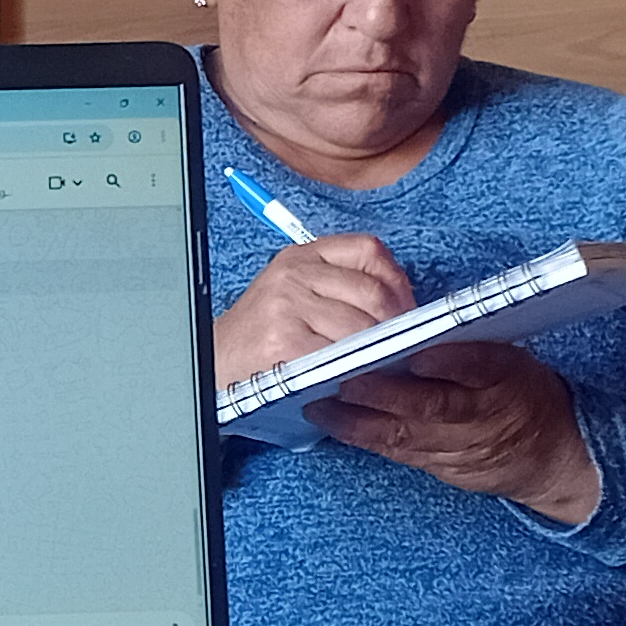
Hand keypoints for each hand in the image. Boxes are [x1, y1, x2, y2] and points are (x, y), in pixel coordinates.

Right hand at [213, 237, 416, 379]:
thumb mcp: (296, 290)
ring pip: (362, 325)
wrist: (219, 361)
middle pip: (372, 291)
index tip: (406, 307)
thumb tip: (404, 304)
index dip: (397, 280)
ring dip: (381, 349)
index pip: (368, 250)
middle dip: (397, 322)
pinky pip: (342, 354)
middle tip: (402, 345)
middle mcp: (294, 274)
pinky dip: (358, 367)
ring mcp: (288, 306)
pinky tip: (357, 375)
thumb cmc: (265, 332)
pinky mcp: (286, 342)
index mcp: (302, 255)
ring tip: (381, 363)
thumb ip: (342, 284)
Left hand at [302, 342, 602, 523]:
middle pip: (431, 406)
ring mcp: (459, 447)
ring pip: (406, 435)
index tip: (417, 353)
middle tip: (344, 377)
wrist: (550, 453)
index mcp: (504, 376)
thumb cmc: (520, 389)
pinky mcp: (440, 466)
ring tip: (320, 403)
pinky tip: (332, 422)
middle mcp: (480, 415)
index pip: (479, 365)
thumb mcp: (510, 355)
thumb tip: (410, 320)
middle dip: (384, 393)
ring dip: (359, 420)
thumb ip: (466, 342)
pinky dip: (363, 437)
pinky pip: (397, 452)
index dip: (448, 362)